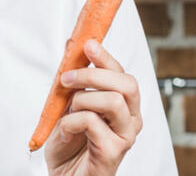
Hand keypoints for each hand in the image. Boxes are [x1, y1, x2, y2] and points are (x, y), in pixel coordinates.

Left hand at [44, 40, 141, 175]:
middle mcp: (130, 120)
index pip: (122, 74)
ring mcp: (125, 137)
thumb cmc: (69, 143)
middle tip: (66, 79)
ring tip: (68, 111)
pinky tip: (66, 132)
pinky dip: (71, 121)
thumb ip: (74, 81)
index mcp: (123, 106)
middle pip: (126, 84)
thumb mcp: (67, 105)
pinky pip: (92, 122)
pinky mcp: (113, 152)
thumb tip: (73, 47)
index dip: (106, 57)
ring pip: (113, 101)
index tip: (88, 44)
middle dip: (93, 75)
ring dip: (82, 99)